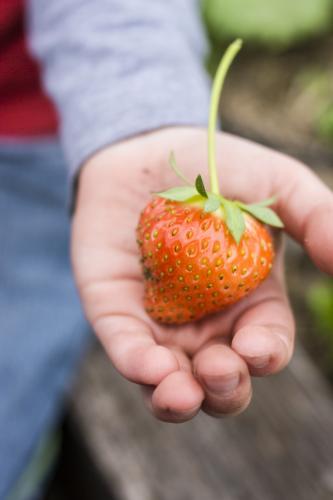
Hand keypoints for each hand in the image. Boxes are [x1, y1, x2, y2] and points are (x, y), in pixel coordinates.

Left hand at [72, 128, 332, 421]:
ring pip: (172, 382)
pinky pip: (127, 351)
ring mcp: (161, 322)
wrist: (149, 149)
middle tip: (220, 369)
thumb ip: (317, 217)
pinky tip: (150, 369)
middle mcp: (207, 322)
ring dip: (179, 399)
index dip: (264, 355)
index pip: (264, 346)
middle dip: (224, 387)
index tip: (255, 346)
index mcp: (250, 302)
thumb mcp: (279, 186)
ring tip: (180, 394)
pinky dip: (137, 367)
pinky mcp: (117, 312)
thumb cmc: (220, 169)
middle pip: (221, 379)